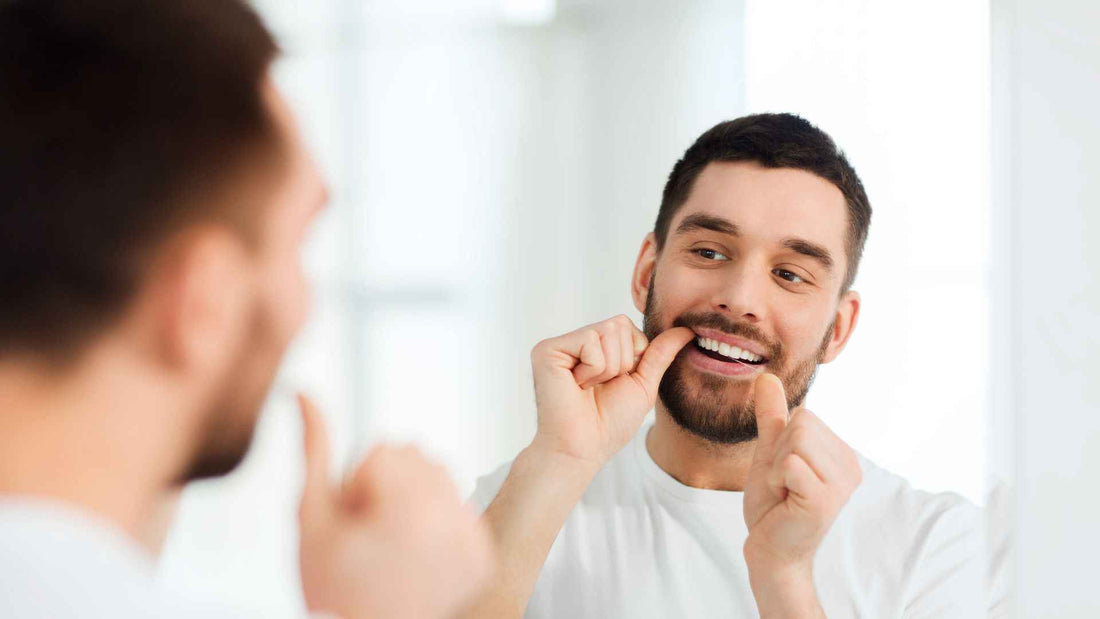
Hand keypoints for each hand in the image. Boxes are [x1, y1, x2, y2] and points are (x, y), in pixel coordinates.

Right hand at [296, 395, 492, 618]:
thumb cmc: (332, 591)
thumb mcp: (311, 518)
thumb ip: (313, 451)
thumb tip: (305, 395)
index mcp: (412, 508)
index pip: (382, 451)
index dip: (355, 486)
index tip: (353, 524)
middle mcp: (452, 520)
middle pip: (415, 457)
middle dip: (386, 487)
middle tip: (370, 536)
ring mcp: (472, 540)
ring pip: (438, 477)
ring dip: (412, 499)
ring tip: (390, 545)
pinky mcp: (482, 556)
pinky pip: (459, 507)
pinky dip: (436, 524)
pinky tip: (413, 556)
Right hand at [529, 315, 694, 467]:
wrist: (584, 449)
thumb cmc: (609, 423)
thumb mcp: (643, 384)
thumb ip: (660, 353)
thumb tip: (687, 329)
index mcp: (595, 347)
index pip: (628, 326)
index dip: (633, 358)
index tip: (613, 384)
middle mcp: (575, 341)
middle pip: (619, 324)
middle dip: (621, 362)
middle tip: (599, 387)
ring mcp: (560, 344)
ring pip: (607, 331)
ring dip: (608, 368)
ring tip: (587, 388)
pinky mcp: (547, 349)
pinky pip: (590, 340)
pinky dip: (593, 370)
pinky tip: (576, 386)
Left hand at [742, 374, 861, 573]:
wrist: (770, 551)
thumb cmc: (772, 506)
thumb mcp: (770, 452)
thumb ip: (773, 416)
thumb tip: (766, 376)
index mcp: (843, 454)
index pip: (804, 414)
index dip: (781, 442)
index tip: (785, 473)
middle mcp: (851, 466)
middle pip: (802, 421)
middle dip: (778, 452)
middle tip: (783, 484)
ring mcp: (841, 484)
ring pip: (795, 439)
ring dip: (776, 466)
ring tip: (785, 492)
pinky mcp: (824, 500)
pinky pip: (789, 463)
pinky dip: (775, 479)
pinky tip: (785, 502)